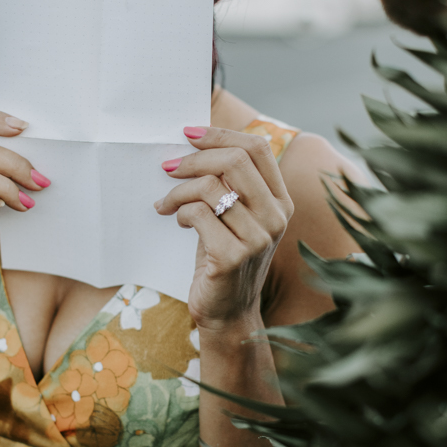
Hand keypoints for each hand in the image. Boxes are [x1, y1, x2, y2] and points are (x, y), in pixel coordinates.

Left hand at [154, 126, 293, 331]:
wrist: (227, 312)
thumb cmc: (224, 258)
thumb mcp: (234, 217)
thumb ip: (229, 185)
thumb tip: (192, 144)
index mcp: (281, 201)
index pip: (257, 148)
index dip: (220, 134)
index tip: (188, 133)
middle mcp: (276, 217)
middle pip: (235, 161)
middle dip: (194, 159)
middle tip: (168, 166)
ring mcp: (258, 238)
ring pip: (211, 188)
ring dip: (178, 191)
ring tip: (166, 203)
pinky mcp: (234, 256)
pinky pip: (198, 214)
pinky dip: (180, 213)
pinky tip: (176, 222)